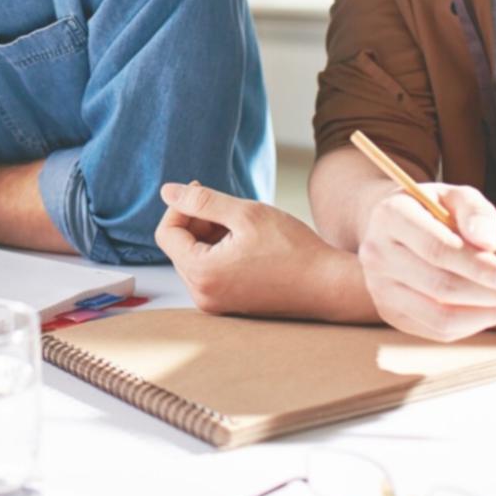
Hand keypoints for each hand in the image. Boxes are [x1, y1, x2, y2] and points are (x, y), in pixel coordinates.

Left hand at [155, 182, 363, 318]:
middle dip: (198, 221)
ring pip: (195, 257)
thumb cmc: (293, 249)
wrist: (329, 285)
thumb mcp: (245, 214)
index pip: (167, 233)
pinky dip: (221, 251)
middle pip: (179, 246)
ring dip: (210, 235)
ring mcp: (216, 303)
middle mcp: (203, 295)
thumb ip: (202, 201)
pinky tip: (249, 243)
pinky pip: (211, 271)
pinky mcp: (230, 304)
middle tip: (232, 209)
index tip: (203, 191)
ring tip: (244, 227)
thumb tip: (167, 191)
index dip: (181, 207)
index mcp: (202, 274)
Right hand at [357, 183, 495, 341]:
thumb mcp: (455, 196)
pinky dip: (472, 324)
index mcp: (390, 216)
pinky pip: (438, 330)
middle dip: (490, 294)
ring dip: (486, 314)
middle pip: (440, 286)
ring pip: (440, 316)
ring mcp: (378, 288)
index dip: (481, 268)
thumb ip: (476, 212)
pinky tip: (490, 309)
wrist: (392, 226)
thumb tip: (489, 244)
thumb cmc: (432, 209)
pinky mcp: (389, 312)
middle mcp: (376, 254)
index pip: (438, 250)